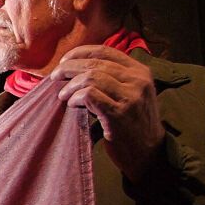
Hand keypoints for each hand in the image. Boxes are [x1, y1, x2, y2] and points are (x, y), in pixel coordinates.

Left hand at [48, 45, 162, 180]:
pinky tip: (71, 104)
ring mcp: (130, 97)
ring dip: (71, 85)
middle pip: (95, 63)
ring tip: (63, 94)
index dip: (80, 53)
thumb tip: (78, 67)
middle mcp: (138, 80)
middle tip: (55, 76)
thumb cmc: (134, 124)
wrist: (149, 153)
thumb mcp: (133, 93)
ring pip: (91, 77)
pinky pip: (90, 96)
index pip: (105, 51)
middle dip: (69, 67)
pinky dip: (76, 97)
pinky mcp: (120, 114)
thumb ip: (115, 78)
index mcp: (140, 71)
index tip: (64, 60)